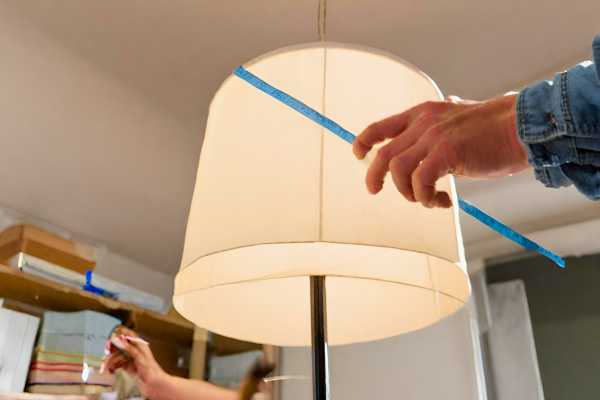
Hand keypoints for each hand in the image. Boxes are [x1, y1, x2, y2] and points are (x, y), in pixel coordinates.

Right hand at [103, 328, 169, 398]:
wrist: (153, 383)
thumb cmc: (151, 369)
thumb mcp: (139, 355)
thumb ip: (128, 347)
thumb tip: (119, 339)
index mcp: (140, 345)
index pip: (130, 335)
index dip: (122, 332)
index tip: (113, 332)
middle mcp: (135, 351)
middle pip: (121, 345)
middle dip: (113, 348)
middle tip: (107, 350)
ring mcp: (131, 359)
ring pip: (118, 355)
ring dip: (112, 359)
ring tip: (107, 363)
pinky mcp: (128, 367)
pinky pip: (118, 364)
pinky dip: (113, 365)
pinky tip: (110, 368)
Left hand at [352, 94, 528, 207]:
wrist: (521, 126)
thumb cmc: (495, 129)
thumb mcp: (458, 119)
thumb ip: (440, 127)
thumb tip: (430, 141)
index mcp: (423, 113)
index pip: (381, 126)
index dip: (364, 141)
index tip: (358, 155)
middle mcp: (423, 123)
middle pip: (384, 154)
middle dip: (375, 176)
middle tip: (376, 191)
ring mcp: (434, 137)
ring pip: (399, 171)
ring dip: (409, 193)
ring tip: (429, 199)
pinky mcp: (446, 152)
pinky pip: (421, 181)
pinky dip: (427, 198)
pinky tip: (443, 201)